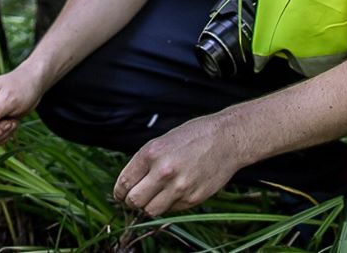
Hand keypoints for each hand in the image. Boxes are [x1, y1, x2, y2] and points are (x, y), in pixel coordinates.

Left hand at [113, 114, 243, 216]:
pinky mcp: (193, 198)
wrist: (227, 139)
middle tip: (136, 198)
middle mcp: (163, 170)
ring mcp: (179, 186)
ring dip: (150, 206)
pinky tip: (177, 190)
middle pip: (135, 201)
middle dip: (132, 202)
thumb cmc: (194, 136)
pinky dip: (170, 204)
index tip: (121, 195)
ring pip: (151, 210)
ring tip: (156, 196)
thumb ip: (146, 162)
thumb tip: (130, 185)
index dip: (120, 192)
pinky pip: (172, 209)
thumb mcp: (163, 141)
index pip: (125, 182)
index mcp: (152, 152)